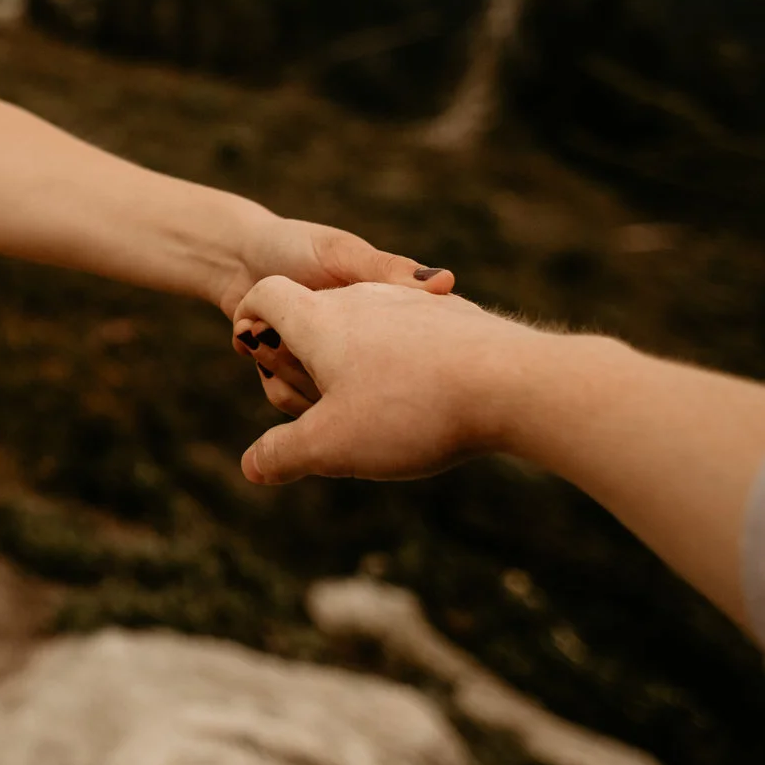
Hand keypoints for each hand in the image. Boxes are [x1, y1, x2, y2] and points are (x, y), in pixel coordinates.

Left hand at [219, 217, 454, 413]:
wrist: (238, 257)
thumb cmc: (295, 245)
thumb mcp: (342, 252)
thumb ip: (385, 268)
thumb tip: (447, 282)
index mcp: (385, 328)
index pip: (408, 360)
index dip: (391, 361)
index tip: (351, 342)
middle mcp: (361, 359)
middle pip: (360, 390)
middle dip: (319, 362)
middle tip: (283, 331)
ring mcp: (326, 376)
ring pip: (322, 403)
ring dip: (287, 366)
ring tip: (262, 330)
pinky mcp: (294, 384)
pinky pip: (288, 400)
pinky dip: (267, 372)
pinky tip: (250, 338)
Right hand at [228, 277, 539, 483]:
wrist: (514, 382)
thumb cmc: (410, 411)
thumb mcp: (331, 445)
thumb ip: (283, 454)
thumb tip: (251, 467)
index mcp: (318, 320)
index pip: (265, 296)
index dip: (250, 318)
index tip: (251, 344)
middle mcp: (360, 298)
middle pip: (314, 314)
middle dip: (304, 353)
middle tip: (316, 404)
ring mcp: (409, 302)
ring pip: (364, 321)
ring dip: (355, 357)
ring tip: (375, 408)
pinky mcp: (454, 314)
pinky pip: (411, 331)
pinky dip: (403, 358)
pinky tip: (426, 397)